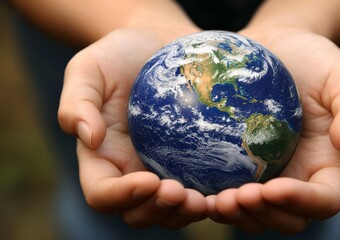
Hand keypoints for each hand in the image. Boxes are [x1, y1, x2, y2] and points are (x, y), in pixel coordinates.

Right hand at [58, 28, 205, 228]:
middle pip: (138, 212)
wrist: (155, 45)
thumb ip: (77, 103)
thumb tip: (88, 137)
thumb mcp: (88, 70)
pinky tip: (229, 188)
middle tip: (182, 193)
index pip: (102, 193)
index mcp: (101, 158)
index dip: (122, 196)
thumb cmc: (117, 56)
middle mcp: (130, 172)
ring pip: (169, 210)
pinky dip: (210, 197)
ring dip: (185, 213)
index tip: (148, 180)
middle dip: (158, 211)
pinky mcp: (189, 162)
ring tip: (205, 199)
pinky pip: (199, 189)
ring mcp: (161, 169)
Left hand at [206, 28, 339, 233]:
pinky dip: (215, 200)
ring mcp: (267, 175)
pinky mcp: (239, 167)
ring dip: (236, 216)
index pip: (324, 200)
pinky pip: (228, 193)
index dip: (301, 202)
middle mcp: (298, 178)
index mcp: (327, 166)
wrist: (277, 49)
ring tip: (215, 201)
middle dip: (263, 215)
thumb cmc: (314, 62)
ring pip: (255, 215)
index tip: (273, 187)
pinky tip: (196, 190)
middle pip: (287, 218)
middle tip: (236, 197)